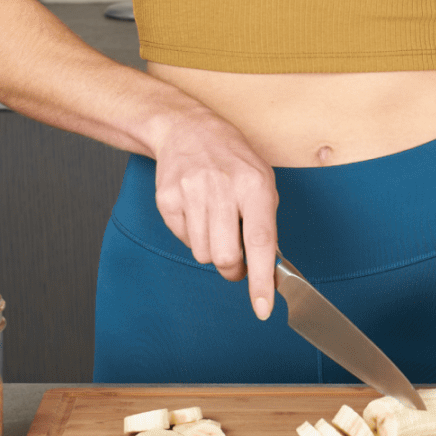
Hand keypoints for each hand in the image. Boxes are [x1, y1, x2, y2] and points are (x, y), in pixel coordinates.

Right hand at [152, 107, 279, 319]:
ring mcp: (191, 192)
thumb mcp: (262, 180)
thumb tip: (268, 269)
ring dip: (211, 249)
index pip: (260, 241)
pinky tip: (197, 211)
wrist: (187, 129)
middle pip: (225, 257)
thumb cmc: (232, 158)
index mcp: (255, 185)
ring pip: (202, 254)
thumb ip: (265, 223)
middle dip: (233, 270)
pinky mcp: (167, 199)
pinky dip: (193, 235)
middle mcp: (222, 187)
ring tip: (215, 221)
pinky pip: (183, 240)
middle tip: (237, 263)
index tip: (262, 307)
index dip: (262, 279)